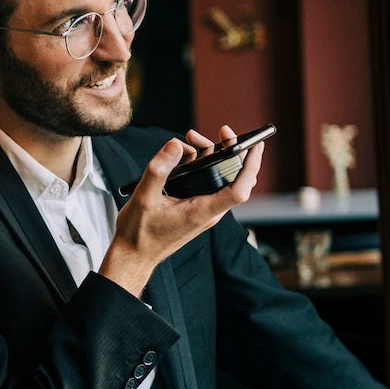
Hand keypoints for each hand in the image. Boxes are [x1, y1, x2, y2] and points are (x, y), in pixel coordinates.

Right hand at [99, 124, 263, 295]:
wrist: (134, 255)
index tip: (255, 145)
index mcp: (201, 212)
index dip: (251, 167)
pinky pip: (207, 183)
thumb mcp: (144, 197)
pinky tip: (183, 157)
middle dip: (229, 151)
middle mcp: (208, 212)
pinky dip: (199, 166)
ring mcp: (203, 211)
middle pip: (233, 178)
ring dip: (209, 156)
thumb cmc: (139, 233)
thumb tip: (175, 144)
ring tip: (189, 140)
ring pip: (219, 178)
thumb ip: (159, 169)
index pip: (239, 190)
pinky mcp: (196, 208)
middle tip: (221, 132)